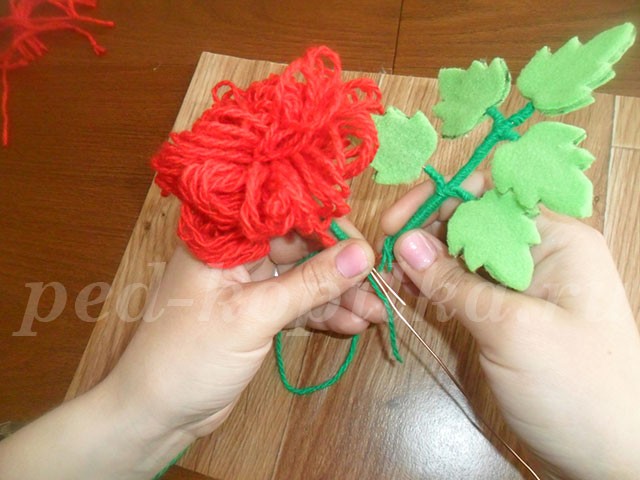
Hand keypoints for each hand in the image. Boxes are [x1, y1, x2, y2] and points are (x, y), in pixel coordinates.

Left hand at [0, 220, 382, 479]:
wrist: (156, 413)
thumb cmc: (190, 356)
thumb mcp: (253, 317)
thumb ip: (309, 284)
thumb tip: (364, 254)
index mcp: (224, 238)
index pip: (285, 214)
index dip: (329, 227)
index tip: (367, 249)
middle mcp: (237, 253)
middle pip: (302, 247)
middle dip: (342, 267)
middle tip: (380, 286)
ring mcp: (248, 284)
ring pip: (304, 277)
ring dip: (339, 295)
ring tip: (376, 313)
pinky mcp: (258, 312)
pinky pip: (298, 303)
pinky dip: (324, 313)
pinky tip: (353, 324)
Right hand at [382, 174, 639, 479]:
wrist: (611, 458)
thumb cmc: (576, 389)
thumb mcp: (510, 330)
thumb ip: (454, 282)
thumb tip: (405, 240)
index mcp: (556, 238)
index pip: (490, 193)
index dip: (439, 199)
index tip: (395, 224)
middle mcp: (541, 252)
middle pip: (473, 221)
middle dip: (427, 233)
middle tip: (385, 259)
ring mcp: (526, 284)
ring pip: (466, 255)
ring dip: (427, 262)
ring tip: (392, 281)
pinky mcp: (511, 313)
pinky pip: (469, 286)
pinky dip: (439, 288)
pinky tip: (414, 296)